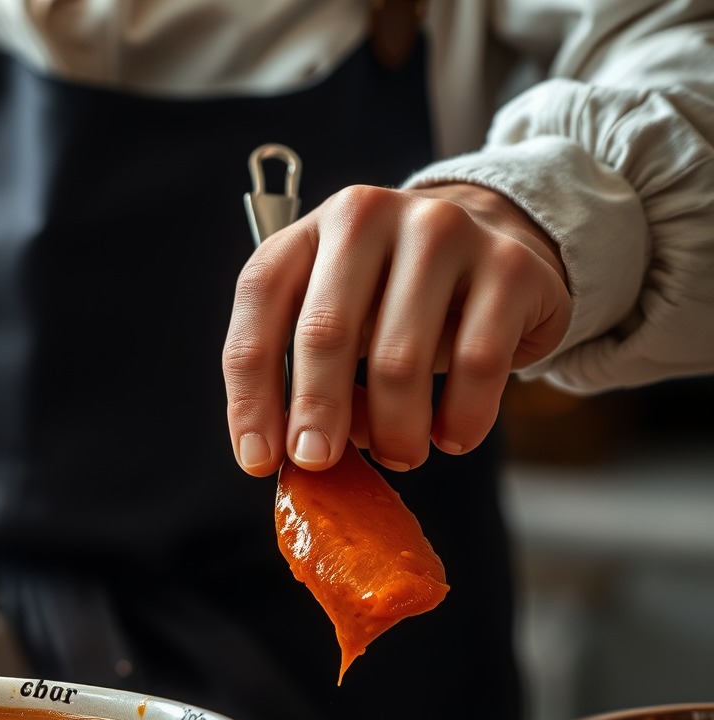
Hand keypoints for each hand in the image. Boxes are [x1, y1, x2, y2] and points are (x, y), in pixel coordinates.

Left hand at [223, 182, 570, 474]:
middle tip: (317, 463)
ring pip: (399, 360)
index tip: (257, 458)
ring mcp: (443, 233)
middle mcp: (371, 218)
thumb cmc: (395, 296)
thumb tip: (307, 454)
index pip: (261, 300)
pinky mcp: (508, 266)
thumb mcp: (338, 315)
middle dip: (316, 413)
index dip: (250, 389)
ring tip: (399, 454)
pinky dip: (460, 419)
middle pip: (326, 331)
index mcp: (311, 230)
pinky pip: (476, 365)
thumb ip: (306, 374)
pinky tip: (451, 437)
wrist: (496, 242)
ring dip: (393, 431)